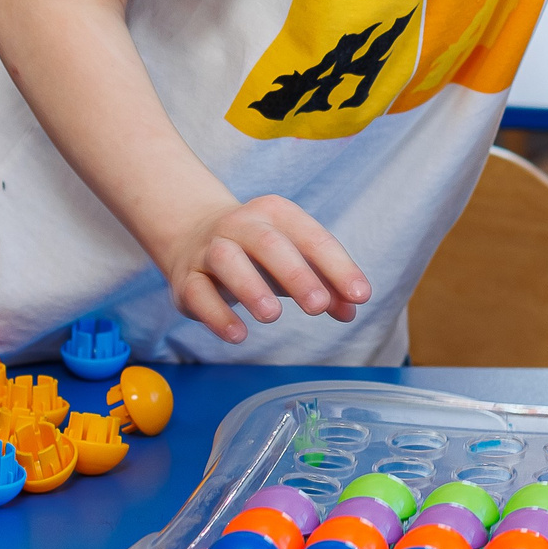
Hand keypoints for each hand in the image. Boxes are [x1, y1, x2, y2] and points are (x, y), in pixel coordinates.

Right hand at [160, 194, 371, 344]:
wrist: (193, 233)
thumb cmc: (258, 252)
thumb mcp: (295, 260)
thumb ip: (325, 283)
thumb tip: (351, 310)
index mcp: (277, 214)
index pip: (312, 237)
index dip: (338, 266)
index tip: (360, 295)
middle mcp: (241, 224)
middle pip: (268, 243)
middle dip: (296, 274)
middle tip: (318, 306)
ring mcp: (210, 248)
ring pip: (227, 260)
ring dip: (250, 287)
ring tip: (273, 316)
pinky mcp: (186, 278)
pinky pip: (198, 292)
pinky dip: (217, 314)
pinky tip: (238, 334)